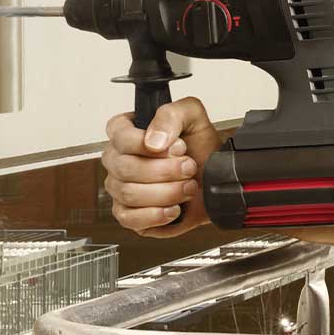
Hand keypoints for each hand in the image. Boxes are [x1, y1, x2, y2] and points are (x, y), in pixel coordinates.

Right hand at [105, 96, 225, 234]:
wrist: (215, 181)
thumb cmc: (200, 149)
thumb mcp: (193, 118)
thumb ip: (171, 115)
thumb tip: (153, 141)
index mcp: (126, 133)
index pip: (119, 135)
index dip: (144, 142)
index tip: (176, 146)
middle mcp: (118, 161)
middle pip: (125, 167)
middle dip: (165, 170)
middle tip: (188, 167)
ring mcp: (120, 189)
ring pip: (129, 193)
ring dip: (167, 192)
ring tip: (187, 186)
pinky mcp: (128, 215)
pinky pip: (129, 218)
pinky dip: (156, 214)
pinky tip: (174, 208)